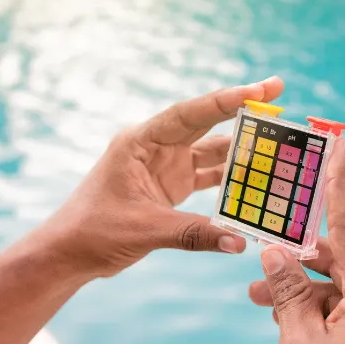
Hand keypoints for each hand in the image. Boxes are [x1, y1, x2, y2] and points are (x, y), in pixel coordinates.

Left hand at [31, 76, 284, 278]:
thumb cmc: (93, 231)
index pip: (189, 114)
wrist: (68, 253)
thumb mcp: (145, 229)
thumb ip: (194, 233)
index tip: (258, 91)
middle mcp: (155, 146)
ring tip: (276, 140)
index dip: (226, 100)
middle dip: (241, 107)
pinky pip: (207, 176)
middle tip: (276, 90)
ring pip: (210, 150)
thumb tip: (239, 242)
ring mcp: (165, 165)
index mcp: (141, 141)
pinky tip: (255, 180)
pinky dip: (230, 178)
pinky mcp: (170, 186)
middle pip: (205, 121)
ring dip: (241, 147)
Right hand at [248, 139, 344, 343]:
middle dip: (299, 253)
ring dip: (302, 287)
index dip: (343, 183)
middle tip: (263, 251)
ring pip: (342, 288)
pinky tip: (286, 318)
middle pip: (344, 258)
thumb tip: (276, 254)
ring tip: (258, 298)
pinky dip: (317, 309)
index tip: (342, 142)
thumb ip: (289, 293)